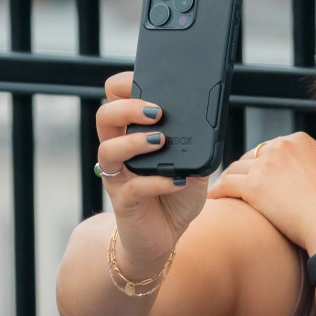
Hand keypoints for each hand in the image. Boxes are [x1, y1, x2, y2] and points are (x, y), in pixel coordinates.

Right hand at [96, 71, 207, 246]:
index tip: (141, 78)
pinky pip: (135, 187)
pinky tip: (177, 180)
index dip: (122, 85)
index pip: (115, 100)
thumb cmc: (175, 195)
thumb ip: (197, 145)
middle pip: (104, 117)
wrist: (165, 237)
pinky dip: (158, 182)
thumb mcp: (193, 164)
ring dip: (134, 142)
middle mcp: (118, 152)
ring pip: (108, 149)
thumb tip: (210, 121)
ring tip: (160, 140)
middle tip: (157, 112)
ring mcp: (118, 177)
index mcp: (131, 135)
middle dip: (127, 108)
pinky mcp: (124, 202)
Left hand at [207, 133, 315, 253]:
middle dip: (244, 171)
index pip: (271, 148)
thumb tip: (309, 169)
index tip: (257, 176)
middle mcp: (281, 146)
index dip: (262, 164)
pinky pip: (226, 185)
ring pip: (235, 169)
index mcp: (299, 140)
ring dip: (227, 181)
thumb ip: (314, 164)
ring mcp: (266, 164)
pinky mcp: (254, 185)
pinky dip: (218, 192)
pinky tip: (215, 200)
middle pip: (251, 156)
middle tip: (237, 186)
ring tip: (222, 193)